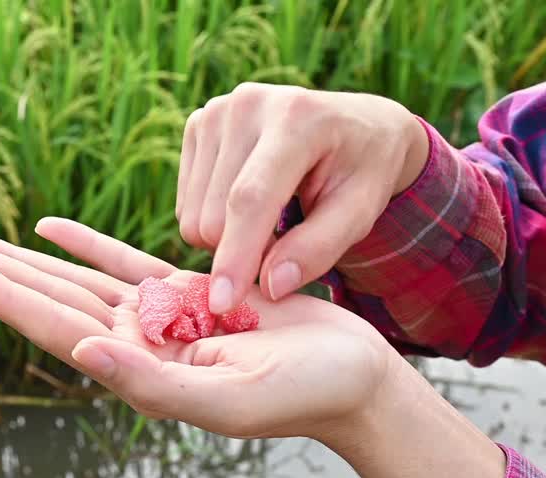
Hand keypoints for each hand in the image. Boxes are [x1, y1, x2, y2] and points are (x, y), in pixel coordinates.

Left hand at [0, 217, 395, 443]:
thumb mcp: (226, 400)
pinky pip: (122, 263)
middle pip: (46, 297)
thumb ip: (152, 383)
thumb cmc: (300, 398)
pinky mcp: (186, 293)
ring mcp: (156, 318)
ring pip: (73, 278)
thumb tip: (81, 352)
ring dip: (21, 256)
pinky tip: (48, 228)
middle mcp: (133, 345)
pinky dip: (84, 244)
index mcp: (134, 372)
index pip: (50, 326)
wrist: (352, 382)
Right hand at [176, 83, 428, 311]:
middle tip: (283, 245)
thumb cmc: (361, 172)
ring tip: (270, 221)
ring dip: (226, 238)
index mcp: (298, 118)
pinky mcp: (197, 124)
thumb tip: (270, 287)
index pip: (251, 198)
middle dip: (242, 251)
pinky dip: (214, 219)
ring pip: (192, 216)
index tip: (222, 304)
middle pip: (213, 215)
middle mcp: (247, 105)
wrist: (354, 124)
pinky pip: (185, 205)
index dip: (236, 255)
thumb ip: (318, 250)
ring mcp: (216, 111)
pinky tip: (247, 202)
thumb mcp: (360, 214)